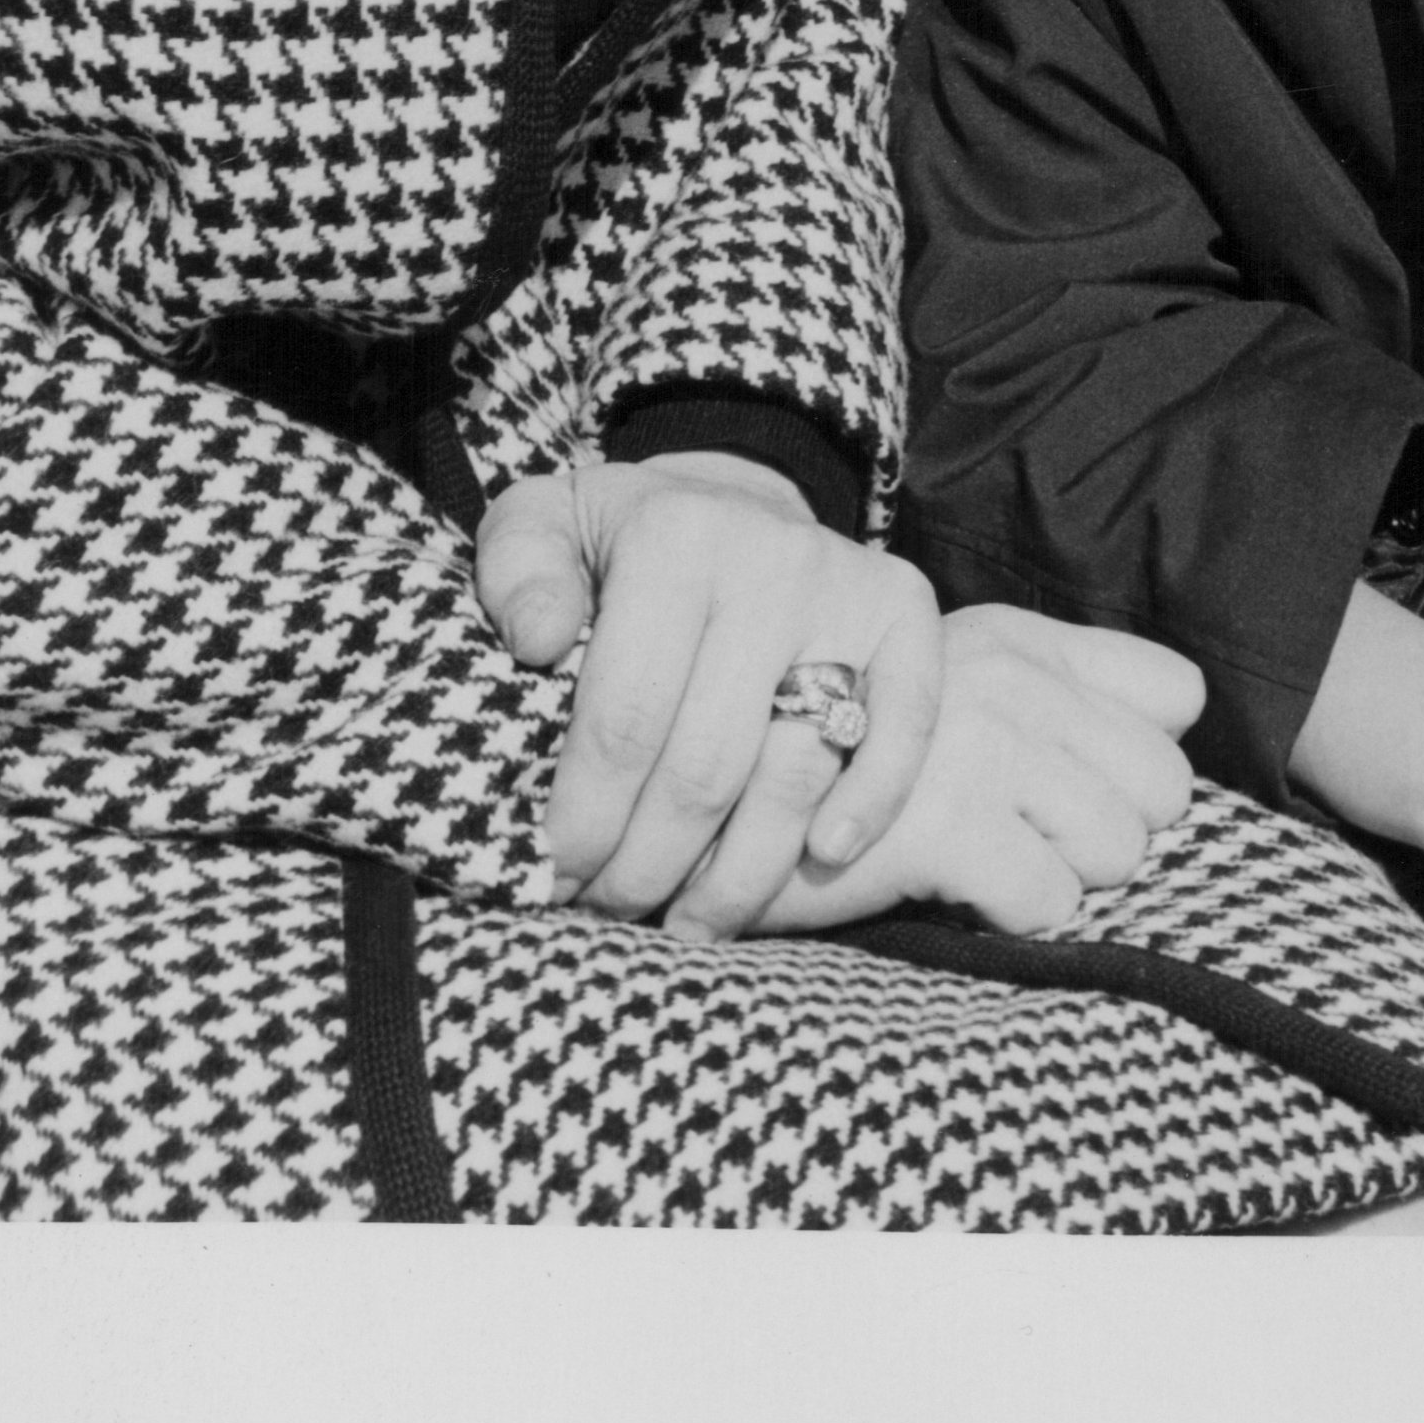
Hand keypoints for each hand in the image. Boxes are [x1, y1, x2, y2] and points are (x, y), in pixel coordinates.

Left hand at [479, 448, 949, 937]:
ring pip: (795, 771)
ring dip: (739, 874)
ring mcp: (847, 589)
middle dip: (646, 865)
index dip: (583, 819)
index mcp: (675, 537)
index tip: (553, 875)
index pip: (625, 719)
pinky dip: (871, 801)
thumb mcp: (543, 524)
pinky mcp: (905, 614)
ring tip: (689, 924)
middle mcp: (772, 559)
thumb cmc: (617, 541)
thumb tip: (538, 640)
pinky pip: (902, 728)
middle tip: (608, 910)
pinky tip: (823, 855)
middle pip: (706, 765)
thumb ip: (518, 571)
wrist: (727, 498)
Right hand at [756, 606, 1203, 936]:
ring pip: (1119, 849)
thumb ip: (1061, 694)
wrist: (711, 799)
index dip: (1141, 759)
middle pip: (1166, 786)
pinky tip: (950, 895)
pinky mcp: (944, 819)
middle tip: (1023, 841)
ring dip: (1060, 879)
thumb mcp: (956, 694)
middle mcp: (1011, 675)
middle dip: (1107, 834)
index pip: (1176, 693)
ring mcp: (980, 741)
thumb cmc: (846, 765)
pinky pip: (1051, 901)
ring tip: (983, 866)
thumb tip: (1171, 736)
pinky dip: (1010, 920)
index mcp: (1020, 640)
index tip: (1074, 787)